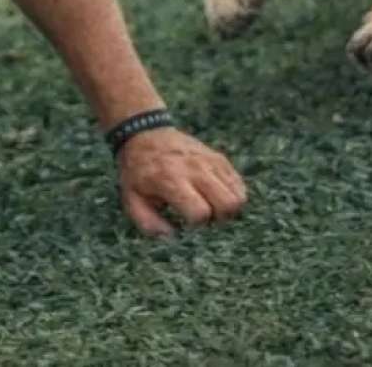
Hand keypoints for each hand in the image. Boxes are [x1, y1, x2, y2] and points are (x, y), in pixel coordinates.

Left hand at [117, 127, 246, 236]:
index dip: (196, 224)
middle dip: (218, 219)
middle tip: (203, 217)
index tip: (186, 222)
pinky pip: (239, 185)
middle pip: (228, 204)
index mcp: (171, 180)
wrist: (144, 135)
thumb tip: (172, 236)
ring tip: (209, 206)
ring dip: (227, 209)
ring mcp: (210, 162)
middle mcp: (195, 169)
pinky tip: (214, 196)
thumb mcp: (131, 198)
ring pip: (238, 196)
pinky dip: (232, 196)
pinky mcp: (219, 158)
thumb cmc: (138, 172)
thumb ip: (148, 223)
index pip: (200, 212)